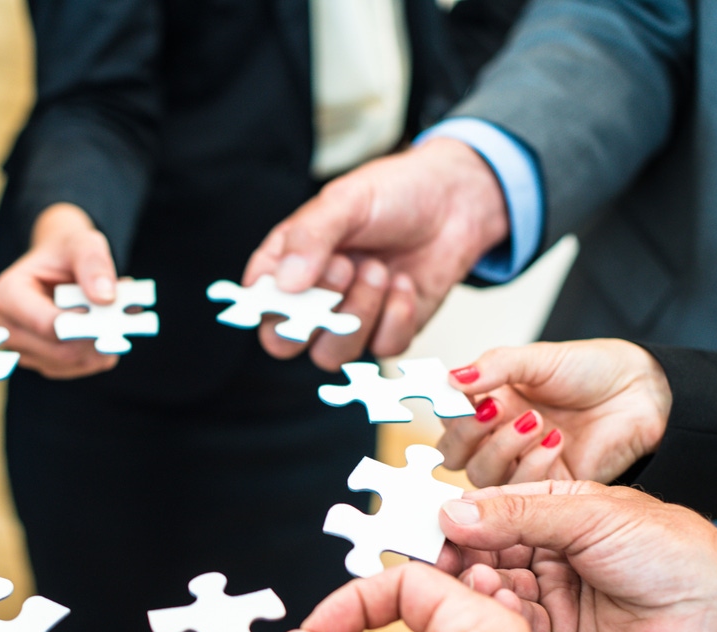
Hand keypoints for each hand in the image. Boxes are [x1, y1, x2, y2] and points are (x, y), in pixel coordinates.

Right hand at [0, 203, 120, 378]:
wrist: (58, 264)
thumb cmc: (67, 252)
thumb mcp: (83, 243)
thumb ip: (94, 264)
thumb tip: (106, 298)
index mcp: (7, 294)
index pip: (46, 325)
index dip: (83, 325)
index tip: (110, 312)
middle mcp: (7, 328)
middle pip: (60, 351)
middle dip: (97, 337)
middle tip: (127, 317)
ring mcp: (22, 350)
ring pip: (72, 364)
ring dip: (102, 344)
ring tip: (116, 316)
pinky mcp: (42, 362)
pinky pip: (78, 368)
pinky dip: (99, 352)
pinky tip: (106, 330)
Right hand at [243, 139, 509, 369]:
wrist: (459, 200)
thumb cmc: (396, 192)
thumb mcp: (346, 201)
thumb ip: (310, 238)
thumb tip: (283, 284)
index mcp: (286, 262)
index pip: (257, 303)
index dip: (274, 302)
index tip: (300, 281)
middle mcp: (311, 298)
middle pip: (285, 343)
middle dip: (316, 313)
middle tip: (345, 267)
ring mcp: (348, 319)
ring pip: (332, 354)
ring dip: (360, 313)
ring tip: (380, 269)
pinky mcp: (387, 332)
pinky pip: (381, 349)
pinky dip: (397, 316)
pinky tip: (404, 282)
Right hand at [438, 340, 672, 486]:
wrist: (642, 394)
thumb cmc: (592, 371)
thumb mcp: (539, 359)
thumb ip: (495, 366)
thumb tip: (451, 378)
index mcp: (488, 402)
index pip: (447, 416)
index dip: (449, 410)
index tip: (464, 397)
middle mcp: (497, 435)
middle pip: (453, 453)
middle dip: (468, 433)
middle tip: (493, 410)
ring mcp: (519, 462)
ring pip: (481, 474)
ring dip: (501, 447)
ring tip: (535, 421)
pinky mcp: (546, 487)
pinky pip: (519, 489)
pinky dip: (532, 464)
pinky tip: (556, 440)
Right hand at [440, 481, 716, 631]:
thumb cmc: (673, 553)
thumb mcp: (591, 514)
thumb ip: (518, 515)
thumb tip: (454, 511)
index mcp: (556, 509)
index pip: (491, 509)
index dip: (459, 518)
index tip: (429, 526)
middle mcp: (547, 551)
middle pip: (483, 551)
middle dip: (462, 556)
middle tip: (442, 560)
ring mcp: (549, 594)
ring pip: (492, 589)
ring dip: (483, 586)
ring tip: (486, 583)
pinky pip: (512, 625)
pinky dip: (504, 617)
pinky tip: (511, 608)